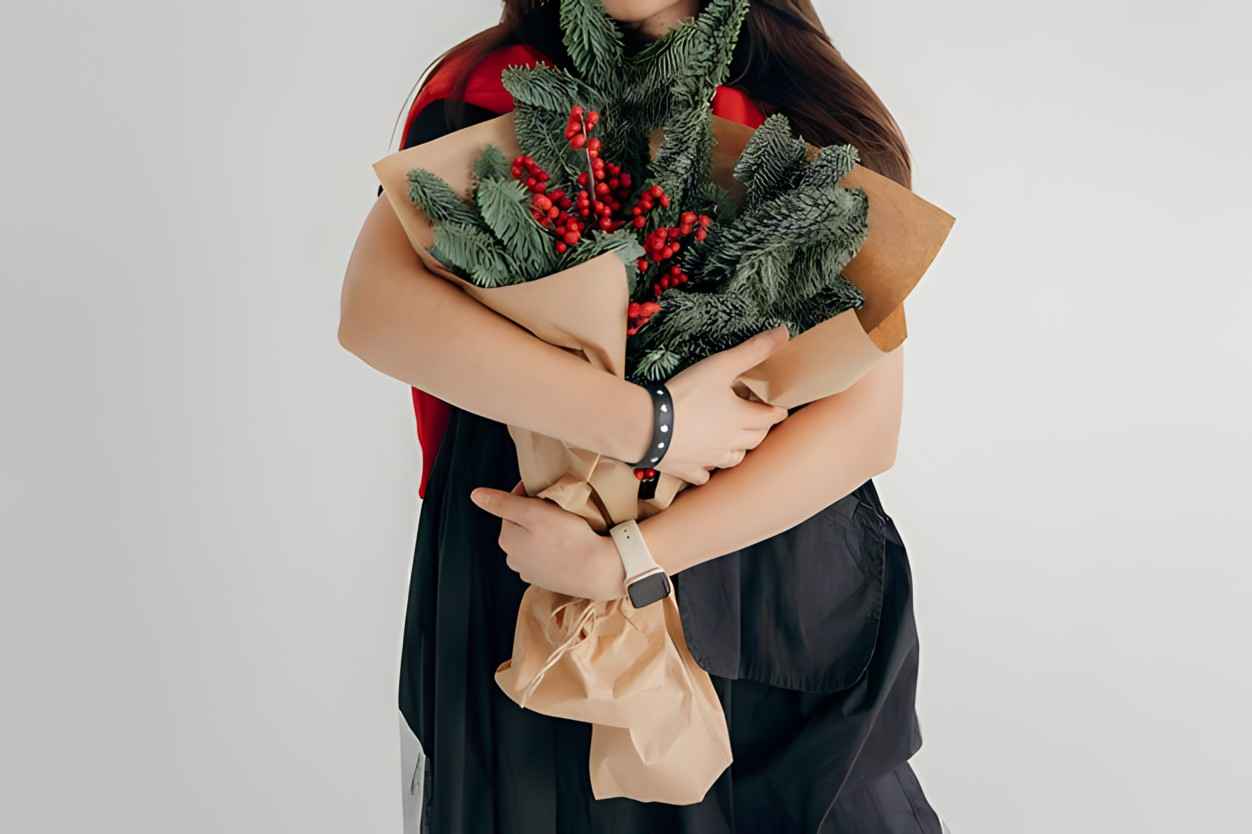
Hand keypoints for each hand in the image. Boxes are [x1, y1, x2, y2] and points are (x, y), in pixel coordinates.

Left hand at [469, 481, 625, 600]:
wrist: (597, 570)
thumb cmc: (568, 538)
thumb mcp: (533, 513)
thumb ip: (502, 503)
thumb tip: (474, 495)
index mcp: (506, 539)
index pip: (512, 505)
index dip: (529, 493)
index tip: (546, 488)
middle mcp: (512, 558)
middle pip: (521, 524)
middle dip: (536, 513)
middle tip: (558, 506)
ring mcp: (530, 571)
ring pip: (533, 541)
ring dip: (543, 531)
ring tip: (564, 525)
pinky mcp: (547, 580)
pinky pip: (545, 556)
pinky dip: (552, 548)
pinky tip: (567, 544)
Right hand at [653, 325, 791, 484]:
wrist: (648, 427)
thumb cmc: (686, 394)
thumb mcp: (721, 365)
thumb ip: (753, 350)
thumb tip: (784, 333)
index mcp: (740, 418)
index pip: (770, 416)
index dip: (777, 409)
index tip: (778, 405)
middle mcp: (729, 442)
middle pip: (755, 439)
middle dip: (761, 428)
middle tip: (759, 417)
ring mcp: (708, 459)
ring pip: (734, 459)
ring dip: (739, 450)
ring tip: (736, 439)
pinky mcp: (686, 468)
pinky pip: (703, 474)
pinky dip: (707, 469)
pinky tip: (704, 464)